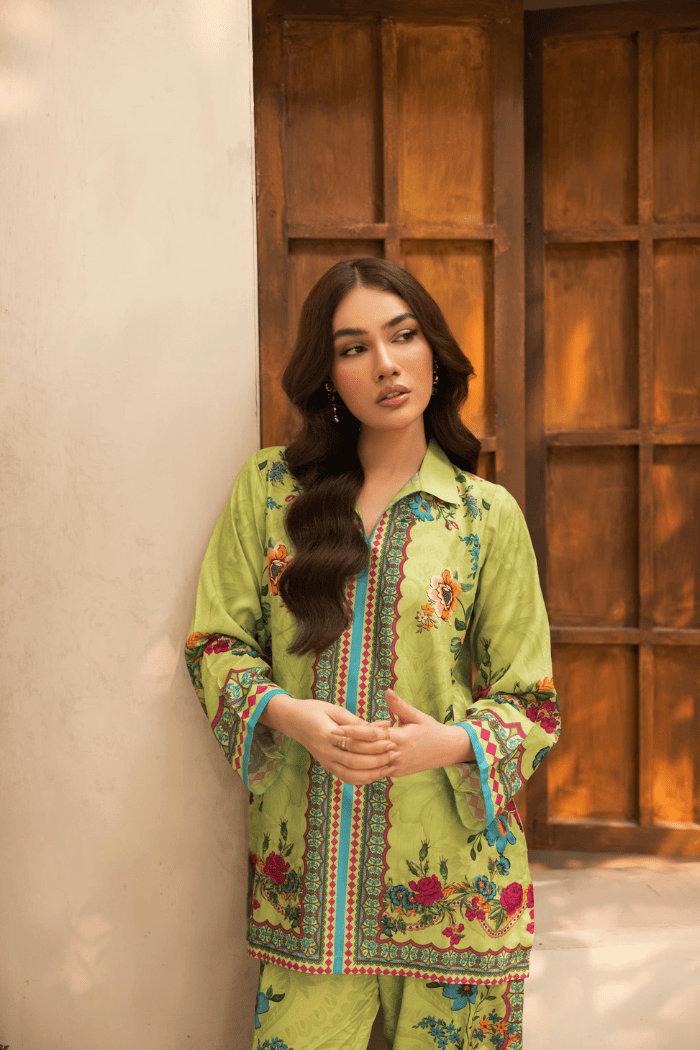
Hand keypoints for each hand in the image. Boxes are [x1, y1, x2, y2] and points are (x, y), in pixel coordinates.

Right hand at [260, 695, 395, 785]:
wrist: (292, 720)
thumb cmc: (314, 710)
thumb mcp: (334, 709)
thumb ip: (356, 721)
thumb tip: (381, 726)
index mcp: (326, 734)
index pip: (354, 742)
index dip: (374, 741)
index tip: (390, 737)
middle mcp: (325, 751)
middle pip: (355, 761)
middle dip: (378, 759)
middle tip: (395, 752)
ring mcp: (325, 761)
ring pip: (351, 775)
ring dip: (373, 773)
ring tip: (390, 766)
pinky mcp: (327, 766)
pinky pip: (346, 777)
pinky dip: (362, 779)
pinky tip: (377, 774)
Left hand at [343, 689, 474, 777]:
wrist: (447, 750)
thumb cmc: (432, 729)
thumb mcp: (417, 715)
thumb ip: (400, 706)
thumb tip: (386, 691)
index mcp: (401, 737)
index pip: (371, 734)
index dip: (353, 731)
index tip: (338, 727)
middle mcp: (397, 753)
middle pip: (366, 750)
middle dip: (347, 744)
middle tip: (329, 737)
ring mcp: (397, 766)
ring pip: (370, 763)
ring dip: (352, 757)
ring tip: (335, 749)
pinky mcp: (397, 773)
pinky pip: (377, 771)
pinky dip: (364, 767)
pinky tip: (350, 762)